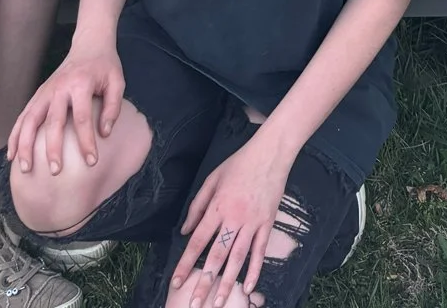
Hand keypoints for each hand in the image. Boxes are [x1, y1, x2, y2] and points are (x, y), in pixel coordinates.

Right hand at [8, 45, 125, 173]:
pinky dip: (15, 135)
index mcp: (80, 84)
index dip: (87, 141)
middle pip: (53, 121)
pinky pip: (23, 116)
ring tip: (26, 169)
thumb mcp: (116, 81)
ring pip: (30, 120)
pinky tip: (12, 154)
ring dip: (25, 145)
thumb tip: (104, 133)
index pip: (82, 118)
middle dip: (53, 148)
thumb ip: (113, 106)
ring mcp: (45, 91)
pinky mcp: (37, 94)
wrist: (89, 44)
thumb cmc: (104, 66)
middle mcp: (59, 88)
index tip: (92, 161)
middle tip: (56, 171)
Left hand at [174, 136, 292, 307]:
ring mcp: (252, 222)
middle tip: (195, 304)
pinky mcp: (267, 223)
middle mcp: (234, 218)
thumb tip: (184, 231)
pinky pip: (260, 250)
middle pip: (216, 256)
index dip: (185, 264)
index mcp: (217, 207)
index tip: (175, 283)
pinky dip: (255, 270)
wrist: (271, 152)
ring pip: (238, 258)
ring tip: (219, 303)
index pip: (197, 241)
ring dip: (227, 283)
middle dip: (204, 282)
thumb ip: (197, 205)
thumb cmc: (239, 163)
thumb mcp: (212, 178)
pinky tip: (248, 287)